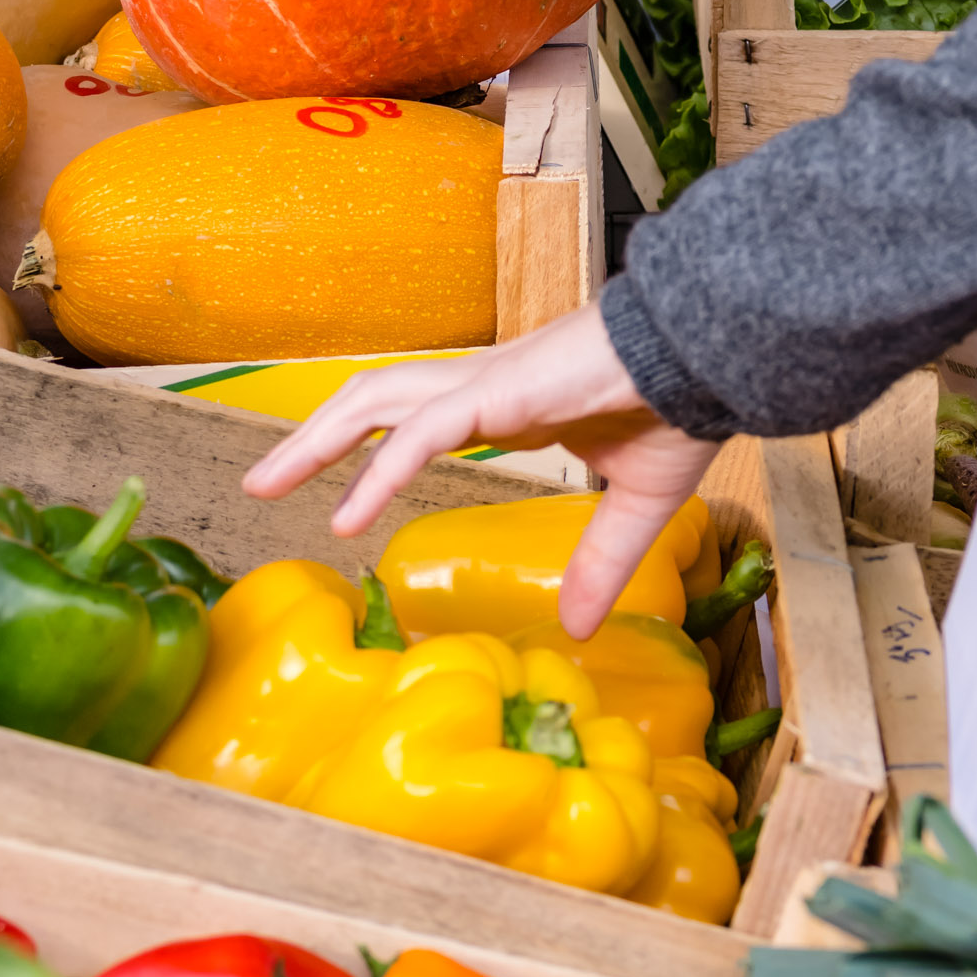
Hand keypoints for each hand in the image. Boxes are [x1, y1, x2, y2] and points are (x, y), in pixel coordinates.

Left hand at [242, 303, 720, 636]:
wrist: (716, 351)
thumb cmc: (682, 403)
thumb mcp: (633, 504)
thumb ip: (600, 561)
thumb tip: (583, 626)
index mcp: (503, 401)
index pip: (411, 416)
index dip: (367, 448)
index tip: (334, 494)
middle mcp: (479, 384)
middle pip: (371, 399)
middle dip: (312, 440)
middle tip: (261, 481)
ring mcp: (483, 382)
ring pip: (374, 401)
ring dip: (315, 442)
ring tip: (267, 483)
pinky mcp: (498, 392)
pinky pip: (422, 432)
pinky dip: (378, 471)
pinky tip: (347, 512)